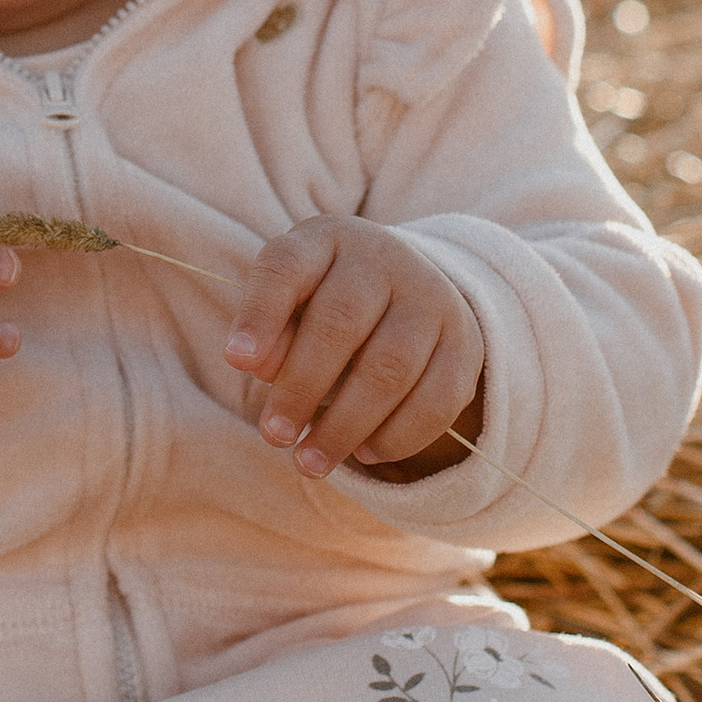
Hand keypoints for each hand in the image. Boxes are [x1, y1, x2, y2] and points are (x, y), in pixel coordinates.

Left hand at [223, 219, 483, 482]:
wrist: (406, 288)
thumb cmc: (323, 301)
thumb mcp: (290, 302)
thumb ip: (270, 331)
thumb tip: (259, 366)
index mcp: (325, 240)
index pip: (287, 267)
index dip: (260, 313)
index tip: (237, 362)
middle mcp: (384, 259)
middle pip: (341, 323)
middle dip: (302, 387)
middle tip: (273, 436)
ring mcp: (431, 298)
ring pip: (391, 368)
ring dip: (345, 425)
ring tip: (309, 462)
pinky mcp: (464, 344)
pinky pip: (437, 399)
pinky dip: (398, 436)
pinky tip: (365, 453)